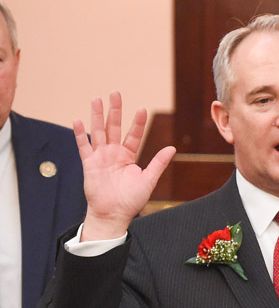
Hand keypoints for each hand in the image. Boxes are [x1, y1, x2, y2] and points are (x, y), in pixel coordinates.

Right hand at [73, 93, 175, 240]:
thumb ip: (158, 163)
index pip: (133, 134)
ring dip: (97, 115)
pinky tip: (78, 120)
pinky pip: (84, 146)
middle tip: (115, 93)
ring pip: (99, 131)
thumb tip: (172, 148)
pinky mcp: (89, 163)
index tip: (142, 108)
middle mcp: (114, 153)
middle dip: (115, 110)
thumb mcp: (148, 179)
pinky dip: (80, 134)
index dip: (137, 122)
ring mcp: (101, 157)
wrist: (114, 214)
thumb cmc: (131, 200)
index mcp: (129, 156)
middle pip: (114, 127)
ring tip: (96, 99)